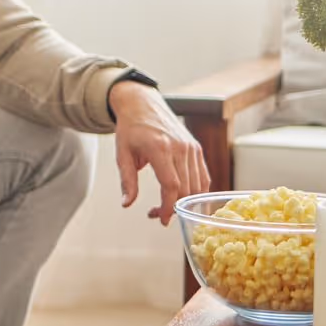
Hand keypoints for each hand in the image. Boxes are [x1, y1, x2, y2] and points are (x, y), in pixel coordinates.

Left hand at [111, 79, 209, 225]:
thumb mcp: (122, 155)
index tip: (162, 220)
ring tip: (166, 206)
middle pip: (186, 189)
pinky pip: (203, 176)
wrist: (142, 105)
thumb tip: (127, 204)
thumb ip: (127, 181)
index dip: (169, 207)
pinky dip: (196, 191)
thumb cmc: (131, 129)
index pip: (172, 185)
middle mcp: (181, 148)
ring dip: (185, 202)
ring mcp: (192, 148)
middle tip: (157, 214)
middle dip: (174, 208)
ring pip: (198, 186)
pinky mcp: (196, 149)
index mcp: (161, 149)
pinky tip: (181, 197)